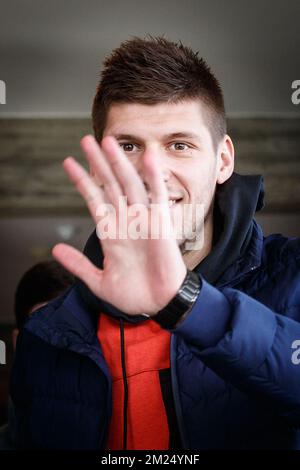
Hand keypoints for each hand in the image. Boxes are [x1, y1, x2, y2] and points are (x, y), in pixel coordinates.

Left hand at [52, 135, 186, 315]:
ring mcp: (143, 220)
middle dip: (98, 162)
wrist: (160, 305)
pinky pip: (158, 196)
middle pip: (110, 185)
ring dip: (119, 163)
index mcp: (110, 234)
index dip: (82, 180)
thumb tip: (56, 249)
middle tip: (86, 139)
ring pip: (129, 184)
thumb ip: (79, 264)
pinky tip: (148, 157)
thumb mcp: (99, 281)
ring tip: (108, 141)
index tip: (68, 163)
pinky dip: (154, 177)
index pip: (94, 199)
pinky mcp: (161, 224)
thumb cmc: (134, 295)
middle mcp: (125, 222)